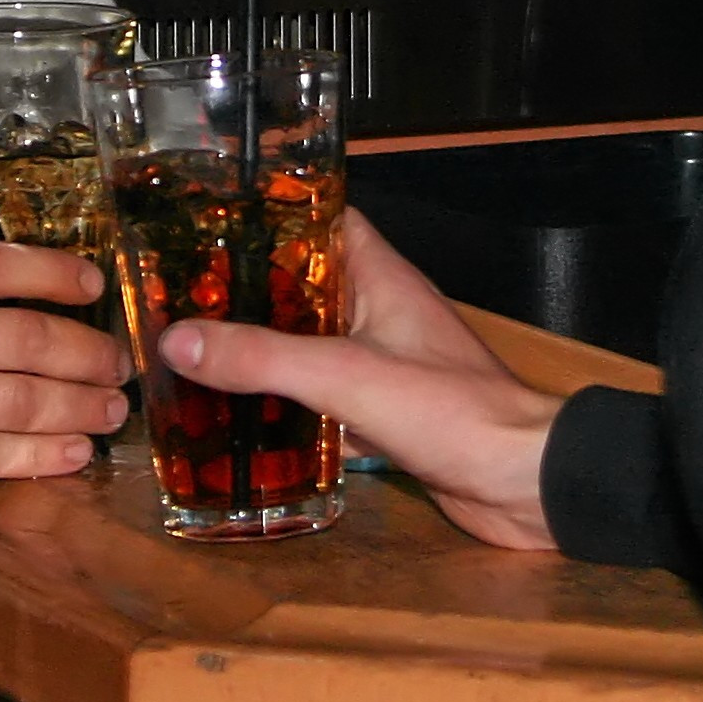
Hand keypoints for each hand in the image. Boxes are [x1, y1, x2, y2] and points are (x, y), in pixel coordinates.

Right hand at [0, 244, 129, 487]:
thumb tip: (33, 294)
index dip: (52, 271)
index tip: (94, 282)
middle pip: (22, 341)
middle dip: (85, 354)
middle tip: (118, 363)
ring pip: (17, 402)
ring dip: (77, 407)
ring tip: (110, 409)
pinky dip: (41, 455)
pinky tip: (74, 452)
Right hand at [157, 211, 564, 549]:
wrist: (525, 485)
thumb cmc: (453, 412)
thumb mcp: (347, 376)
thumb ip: (263, 358)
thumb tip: (177, 339)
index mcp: (381, 280)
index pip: (323, 221)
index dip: (271, 216)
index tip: (207, 223)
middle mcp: (382, 315)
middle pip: (305, 289)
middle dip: (247, 295)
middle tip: (179, 302)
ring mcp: (386, 368)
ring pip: (312, 349)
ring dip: (264, 356)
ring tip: (194, 358)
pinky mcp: (386, 418)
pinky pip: (325, 405)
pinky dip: (288, 412)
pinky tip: (241, 427)